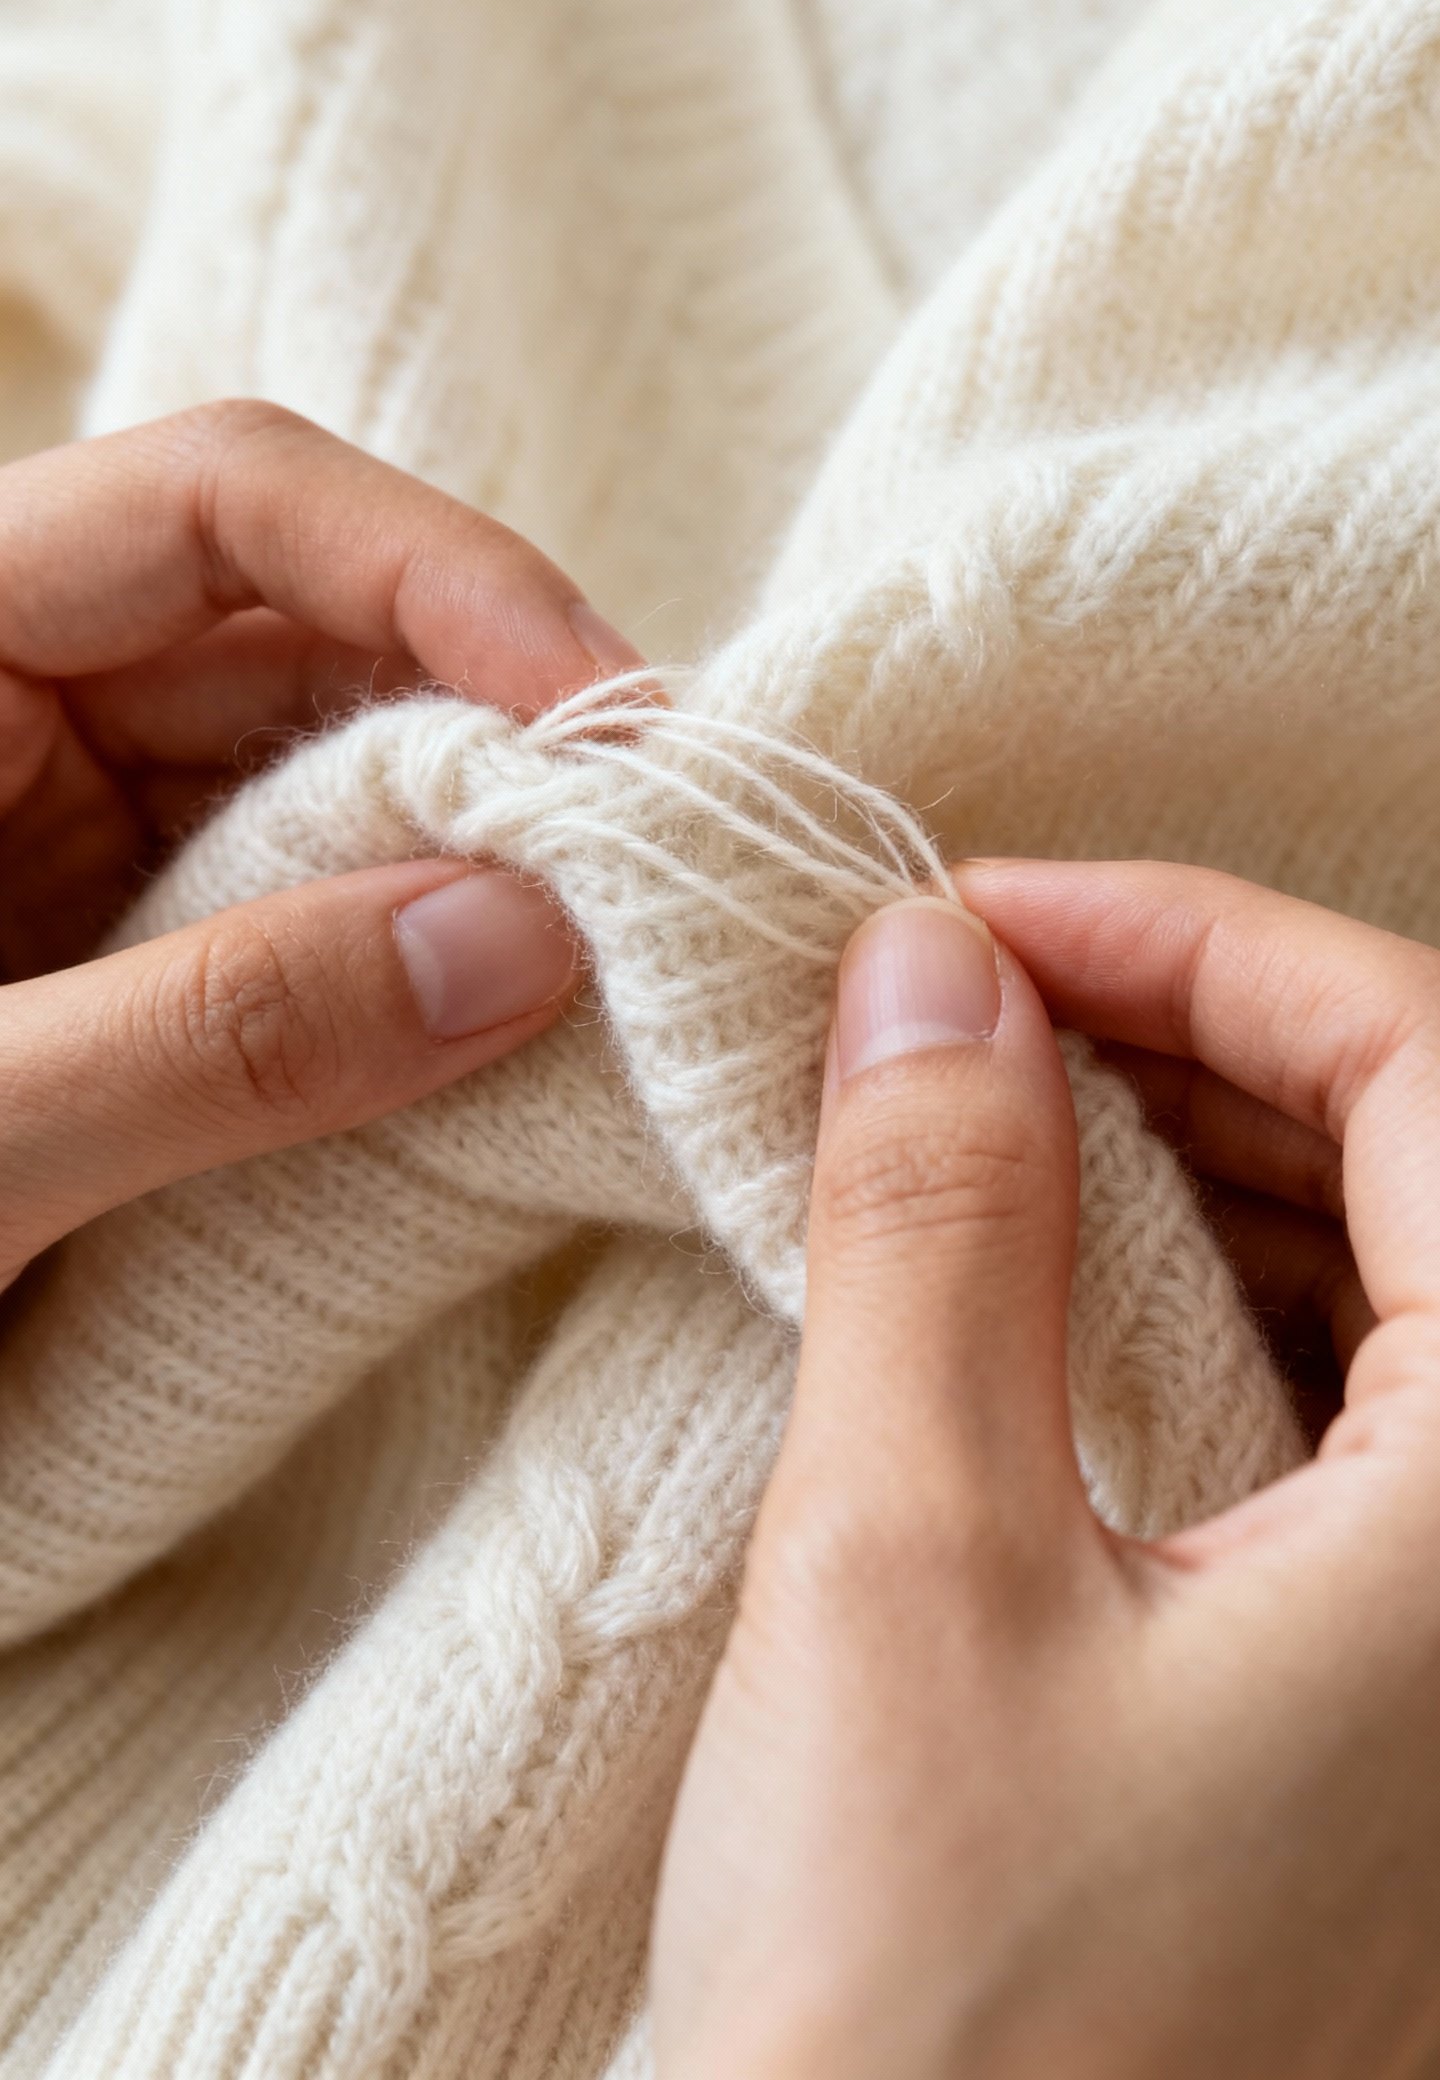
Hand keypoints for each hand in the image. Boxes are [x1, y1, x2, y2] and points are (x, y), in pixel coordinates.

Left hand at [0, 401, 641, 1291]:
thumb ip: (214, 1033)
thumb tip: (527, 940)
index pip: (219, 500)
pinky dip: (427, 949)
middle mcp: (16, 703)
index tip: (604, 716)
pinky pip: (319, 901)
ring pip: (338, 764)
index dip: (438, 569)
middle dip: (499, 717)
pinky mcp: (134, 952)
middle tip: (671, 847)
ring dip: (484, 840)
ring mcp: (80, 828)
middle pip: (313, 624)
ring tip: (625, 939)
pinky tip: (517, 1012)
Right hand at [653, 862, 1439, 2078]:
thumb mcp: (905, 1573)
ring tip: (996, 1115)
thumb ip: (935, 1225)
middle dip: (1203, 1040)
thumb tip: (930, 968)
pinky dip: (1219, 1315)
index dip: (1206, 946)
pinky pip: (1360, 1437)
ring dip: (1208, 1170)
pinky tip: (1063, 1288)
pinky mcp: (1397, 1742)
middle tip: (969, 1001)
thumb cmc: (933, 2047)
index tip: (990, 915)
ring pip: (1406, 1302)